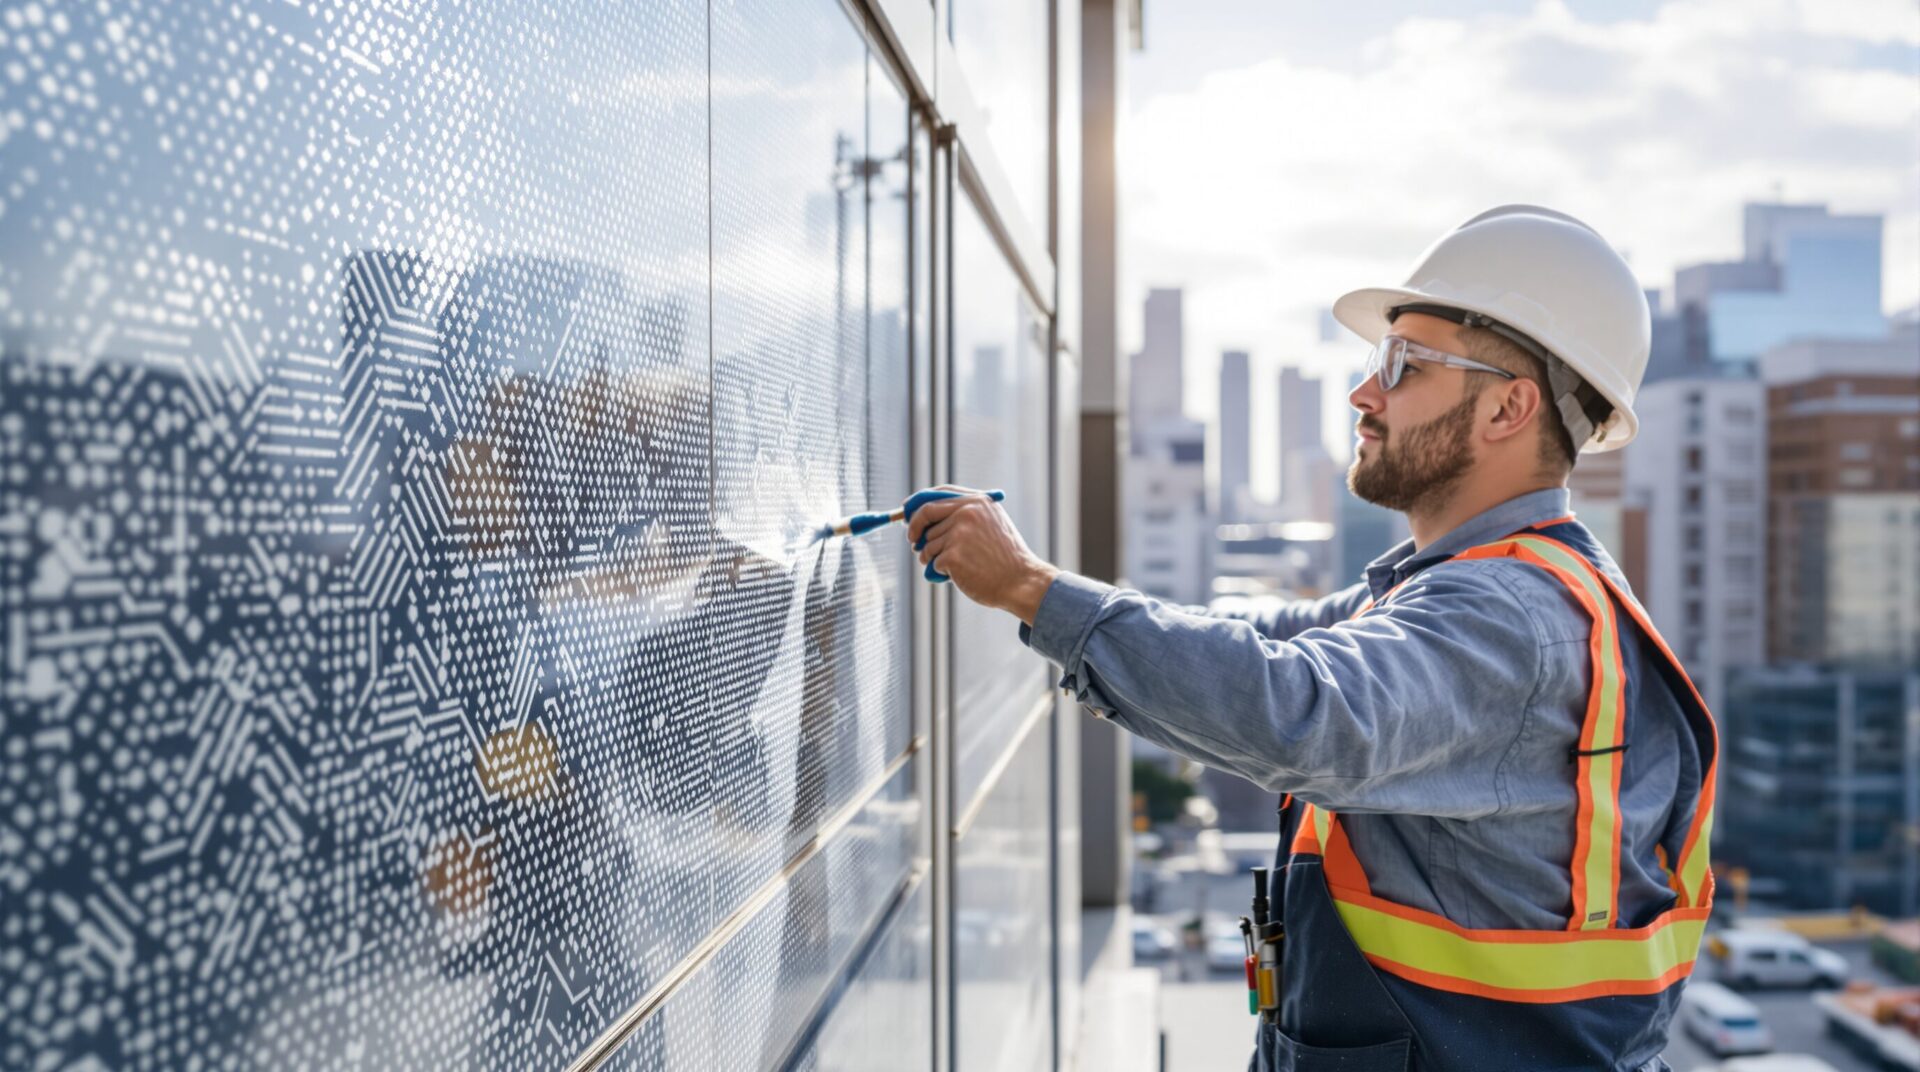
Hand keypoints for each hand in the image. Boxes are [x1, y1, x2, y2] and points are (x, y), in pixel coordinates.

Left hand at [904, 485, 1057, 622]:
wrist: (1021, 581)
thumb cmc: (1006, 557)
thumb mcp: (992, 524)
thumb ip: (967, 514)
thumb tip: (929, 516)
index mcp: (977, 502)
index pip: (937, 495)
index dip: (918, 504)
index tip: (907, 513)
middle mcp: (967, 514)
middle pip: (925, 517)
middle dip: (916, 531)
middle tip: (913, 542)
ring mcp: (959, 534)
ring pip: (928, 544)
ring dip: (932, 557)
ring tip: (956, 566)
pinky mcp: (952, 556)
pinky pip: (933, 563)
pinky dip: (941, 572)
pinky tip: (962, 575)